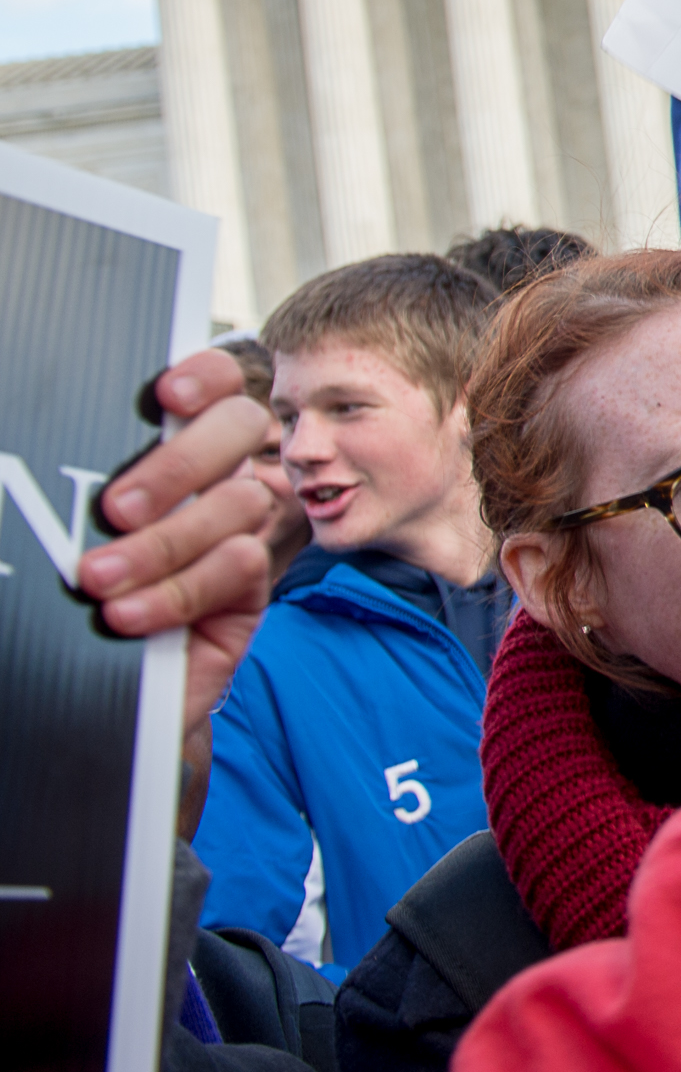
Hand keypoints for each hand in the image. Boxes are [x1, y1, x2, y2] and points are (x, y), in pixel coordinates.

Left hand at [77, 349, 276, 833]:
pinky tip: (130, 614)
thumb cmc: (64, 605)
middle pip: (240, 427)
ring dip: (164, 544)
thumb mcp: (64, 535)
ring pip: (236, 503)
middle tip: (114, 510)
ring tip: (98, 581)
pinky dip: (180, 590)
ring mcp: (238, 527)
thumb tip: (39, 456)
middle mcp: (215, 474)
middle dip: (180, 463)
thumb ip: (73, 497)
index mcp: (170, 443)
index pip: (217, 384)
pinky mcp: (249, 586)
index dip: (206, 376)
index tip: (165, 397)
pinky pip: (239, 567)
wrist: (91, 694)